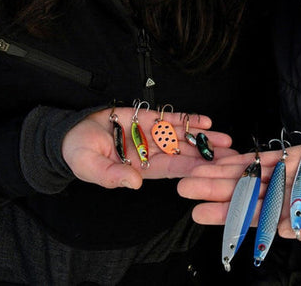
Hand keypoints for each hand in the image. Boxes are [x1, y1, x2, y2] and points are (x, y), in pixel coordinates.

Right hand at [62, 107, 235, 189]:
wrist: (69, 133)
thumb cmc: (79, 154)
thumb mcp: (92, 168)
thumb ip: (112, 176)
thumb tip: (133, 184)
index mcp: (141, 169)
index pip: (173, 170)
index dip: (193, 170)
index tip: (213, 172)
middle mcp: (151, 152)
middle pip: (184, 154)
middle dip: (207, 155)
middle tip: (231, 157)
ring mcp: (151, 134)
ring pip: (182, 136)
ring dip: (204, 138)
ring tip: (225, 140)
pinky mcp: (146, 117)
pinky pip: (171, 119)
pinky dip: (188, 120)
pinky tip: (206, 122)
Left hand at [177, 139, 300, 245]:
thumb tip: (285, 231)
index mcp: (289, 216)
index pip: (251, 217)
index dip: (225, 215)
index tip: (200, 213)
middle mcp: (279, 198)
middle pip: (240, 195)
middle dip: (211, 192)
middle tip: (183, 188)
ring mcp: (280, 176)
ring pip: (243, 176)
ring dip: (217, 174)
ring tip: (191, 172)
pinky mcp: (285, 157)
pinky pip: (256, 158)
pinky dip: (237, 159)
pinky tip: (217, 159)